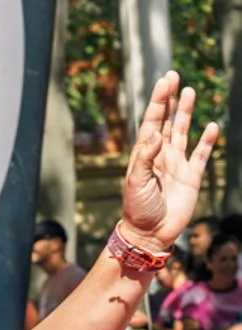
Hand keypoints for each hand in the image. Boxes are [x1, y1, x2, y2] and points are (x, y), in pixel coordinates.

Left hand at [122, 72, 218, 248]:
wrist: (151, 233)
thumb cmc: (138, 210)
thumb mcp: (136, 183)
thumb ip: (145, 158)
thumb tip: (156, 134)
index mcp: (144, 155)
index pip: (151, 122)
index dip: (157, 102)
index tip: (164, 82)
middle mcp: (161, 155)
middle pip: (166, 121)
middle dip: (169, 99)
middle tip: (173, 76)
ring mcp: (177, 164)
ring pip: (183, 131)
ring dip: (186, 112)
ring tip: (189, 91)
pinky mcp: (192, 176)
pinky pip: (201, 154)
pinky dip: (207, 140)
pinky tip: (212, 126)